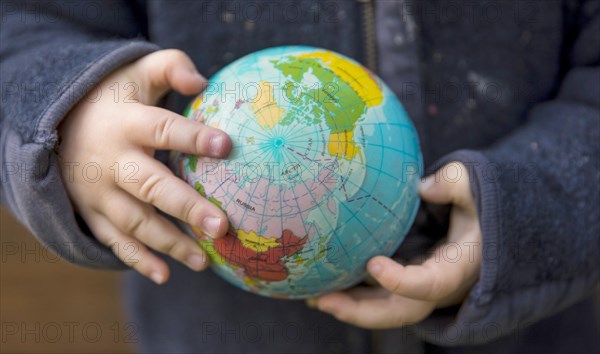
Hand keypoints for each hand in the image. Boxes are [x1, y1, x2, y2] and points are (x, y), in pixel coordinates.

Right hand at [58, 50, 230, 283]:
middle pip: (151, 186)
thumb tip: (202, 81)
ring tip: (204, 261)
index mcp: (127, 123)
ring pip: (135, 222)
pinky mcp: (92, 213)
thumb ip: (170, 67)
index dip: (193, 137)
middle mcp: (112, 160)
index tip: (227, 145)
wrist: (57, 124)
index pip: (164, 129)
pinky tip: (164, 275)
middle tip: (221, 225)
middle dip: (186, 207)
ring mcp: (99, 191)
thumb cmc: (115, 98)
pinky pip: (114, 241)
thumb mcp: (137, 73)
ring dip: (169, 243)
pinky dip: (137, 260)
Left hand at [308, 162, 481, 328]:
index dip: (403, 282)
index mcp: (459, 267)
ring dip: (348, 307)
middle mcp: (438, 286)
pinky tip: (321, 284)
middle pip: (400, 311)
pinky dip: (352, 294)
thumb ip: (456, 183)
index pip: (432, 285)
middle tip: (323, 300)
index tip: (373, 264)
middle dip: (360, 311)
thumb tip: (423, 187)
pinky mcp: (406, 282)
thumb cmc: (479, 206)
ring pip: (384, 309)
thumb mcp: (476, 189)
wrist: (484, 230)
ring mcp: (420, 289)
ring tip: (310, 297)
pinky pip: (378, 296)